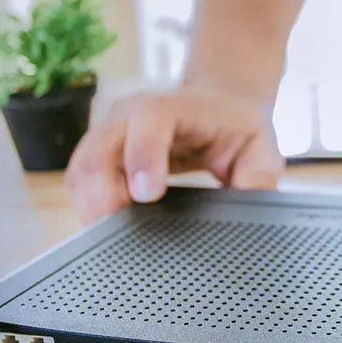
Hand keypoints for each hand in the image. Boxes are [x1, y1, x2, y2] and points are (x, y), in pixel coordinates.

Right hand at [64, 86, 283, 223]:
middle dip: (103, 193)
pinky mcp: (100, 153)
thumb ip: (259, 176)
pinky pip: (80, 180)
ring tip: (113, 236)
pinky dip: (88, 205)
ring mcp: (110, 132)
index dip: (142, 156)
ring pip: (82, 168)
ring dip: (91, 204)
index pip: (148, 120)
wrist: (217, 106)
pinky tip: (108, 226)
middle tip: (119, 232)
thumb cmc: (235, 126)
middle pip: (99, 148)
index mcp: (173, 106)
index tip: (146, 195)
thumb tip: (253, 206)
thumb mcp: (261, 147)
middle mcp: (131, 114)